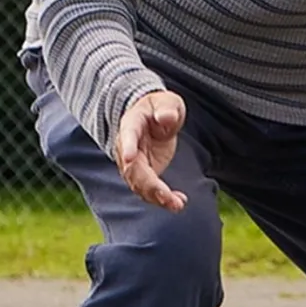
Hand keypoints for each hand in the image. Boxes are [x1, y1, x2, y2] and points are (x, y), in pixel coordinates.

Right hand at [113, 89, 187, 210]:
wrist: (153, 118)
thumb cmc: (160, 107)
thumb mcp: (167, 102)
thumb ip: (166, 108)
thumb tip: (166, 117)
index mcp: (131, 124)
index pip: (127, 136)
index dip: (128, 147)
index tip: (130, 160)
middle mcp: (127, 148)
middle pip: (133, 169)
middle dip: (149, 185)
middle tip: (167, 197)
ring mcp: (133, 164)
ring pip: (139, 185)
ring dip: (157, 197)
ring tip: (177, 204)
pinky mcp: (143, 175)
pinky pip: (149, 191)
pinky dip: (163, 199)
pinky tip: (179, 202)